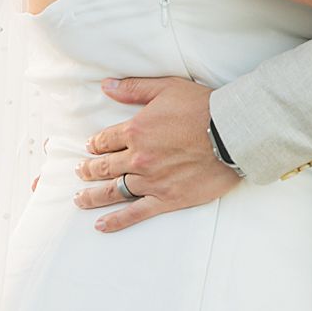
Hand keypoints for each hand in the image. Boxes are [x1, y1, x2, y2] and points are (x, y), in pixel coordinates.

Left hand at [72, 77, 238, 231]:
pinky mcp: (167, 199)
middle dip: (89, 169)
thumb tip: (106, 85)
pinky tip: (101, 225)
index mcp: (135, 130)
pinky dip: (116, 221)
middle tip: (80, 172)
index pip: (105, 140)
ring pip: (113, 191)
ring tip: (80, 199)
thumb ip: (134, 89)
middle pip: (104, 167)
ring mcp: (151, 181)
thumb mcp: (166, 88)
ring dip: (93, 196)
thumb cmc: (202, 107)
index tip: (90, 148)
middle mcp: (138, 158)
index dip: (95, 144)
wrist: (231, 133)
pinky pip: (135, 213)